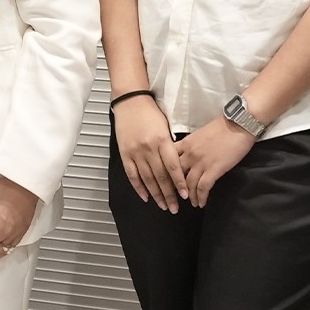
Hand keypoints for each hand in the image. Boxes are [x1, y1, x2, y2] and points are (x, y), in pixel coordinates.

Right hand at [112, 95, 187, 212]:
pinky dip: (138, 187)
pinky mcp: (125, 153)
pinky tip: (145, 197)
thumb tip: (177, 166)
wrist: (130, 102)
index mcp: (162, 141)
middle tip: (175, 208)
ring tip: (163, 206)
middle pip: (161, 177)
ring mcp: (136, 152)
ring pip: (147, 179)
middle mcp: (149, 148)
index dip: (179, 183)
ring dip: (156, 194)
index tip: (185, 195)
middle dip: (169, 195)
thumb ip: (170, 147)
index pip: (173, 167)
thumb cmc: (151, 113)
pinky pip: (132, 174)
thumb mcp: (166, 127)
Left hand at [175, 116, 255, 208]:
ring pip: (189, 185)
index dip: (167, 174)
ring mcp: (201, 162)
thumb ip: (191, 146)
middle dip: (175, 189)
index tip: (167, 183)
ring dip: (190, 196)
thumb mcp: (199, 134)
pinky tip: (202, 203)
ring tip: (192, 203)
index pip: (168, 161)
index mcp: (185, 144)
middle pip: (175, 175)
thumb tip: (187, 156)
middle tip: (177, 197)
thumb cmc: (222, 127)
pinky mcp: (214, 169)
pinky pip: (203, 188)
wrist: (238, 124)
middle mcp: (189, 154)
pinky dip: (201, 197)